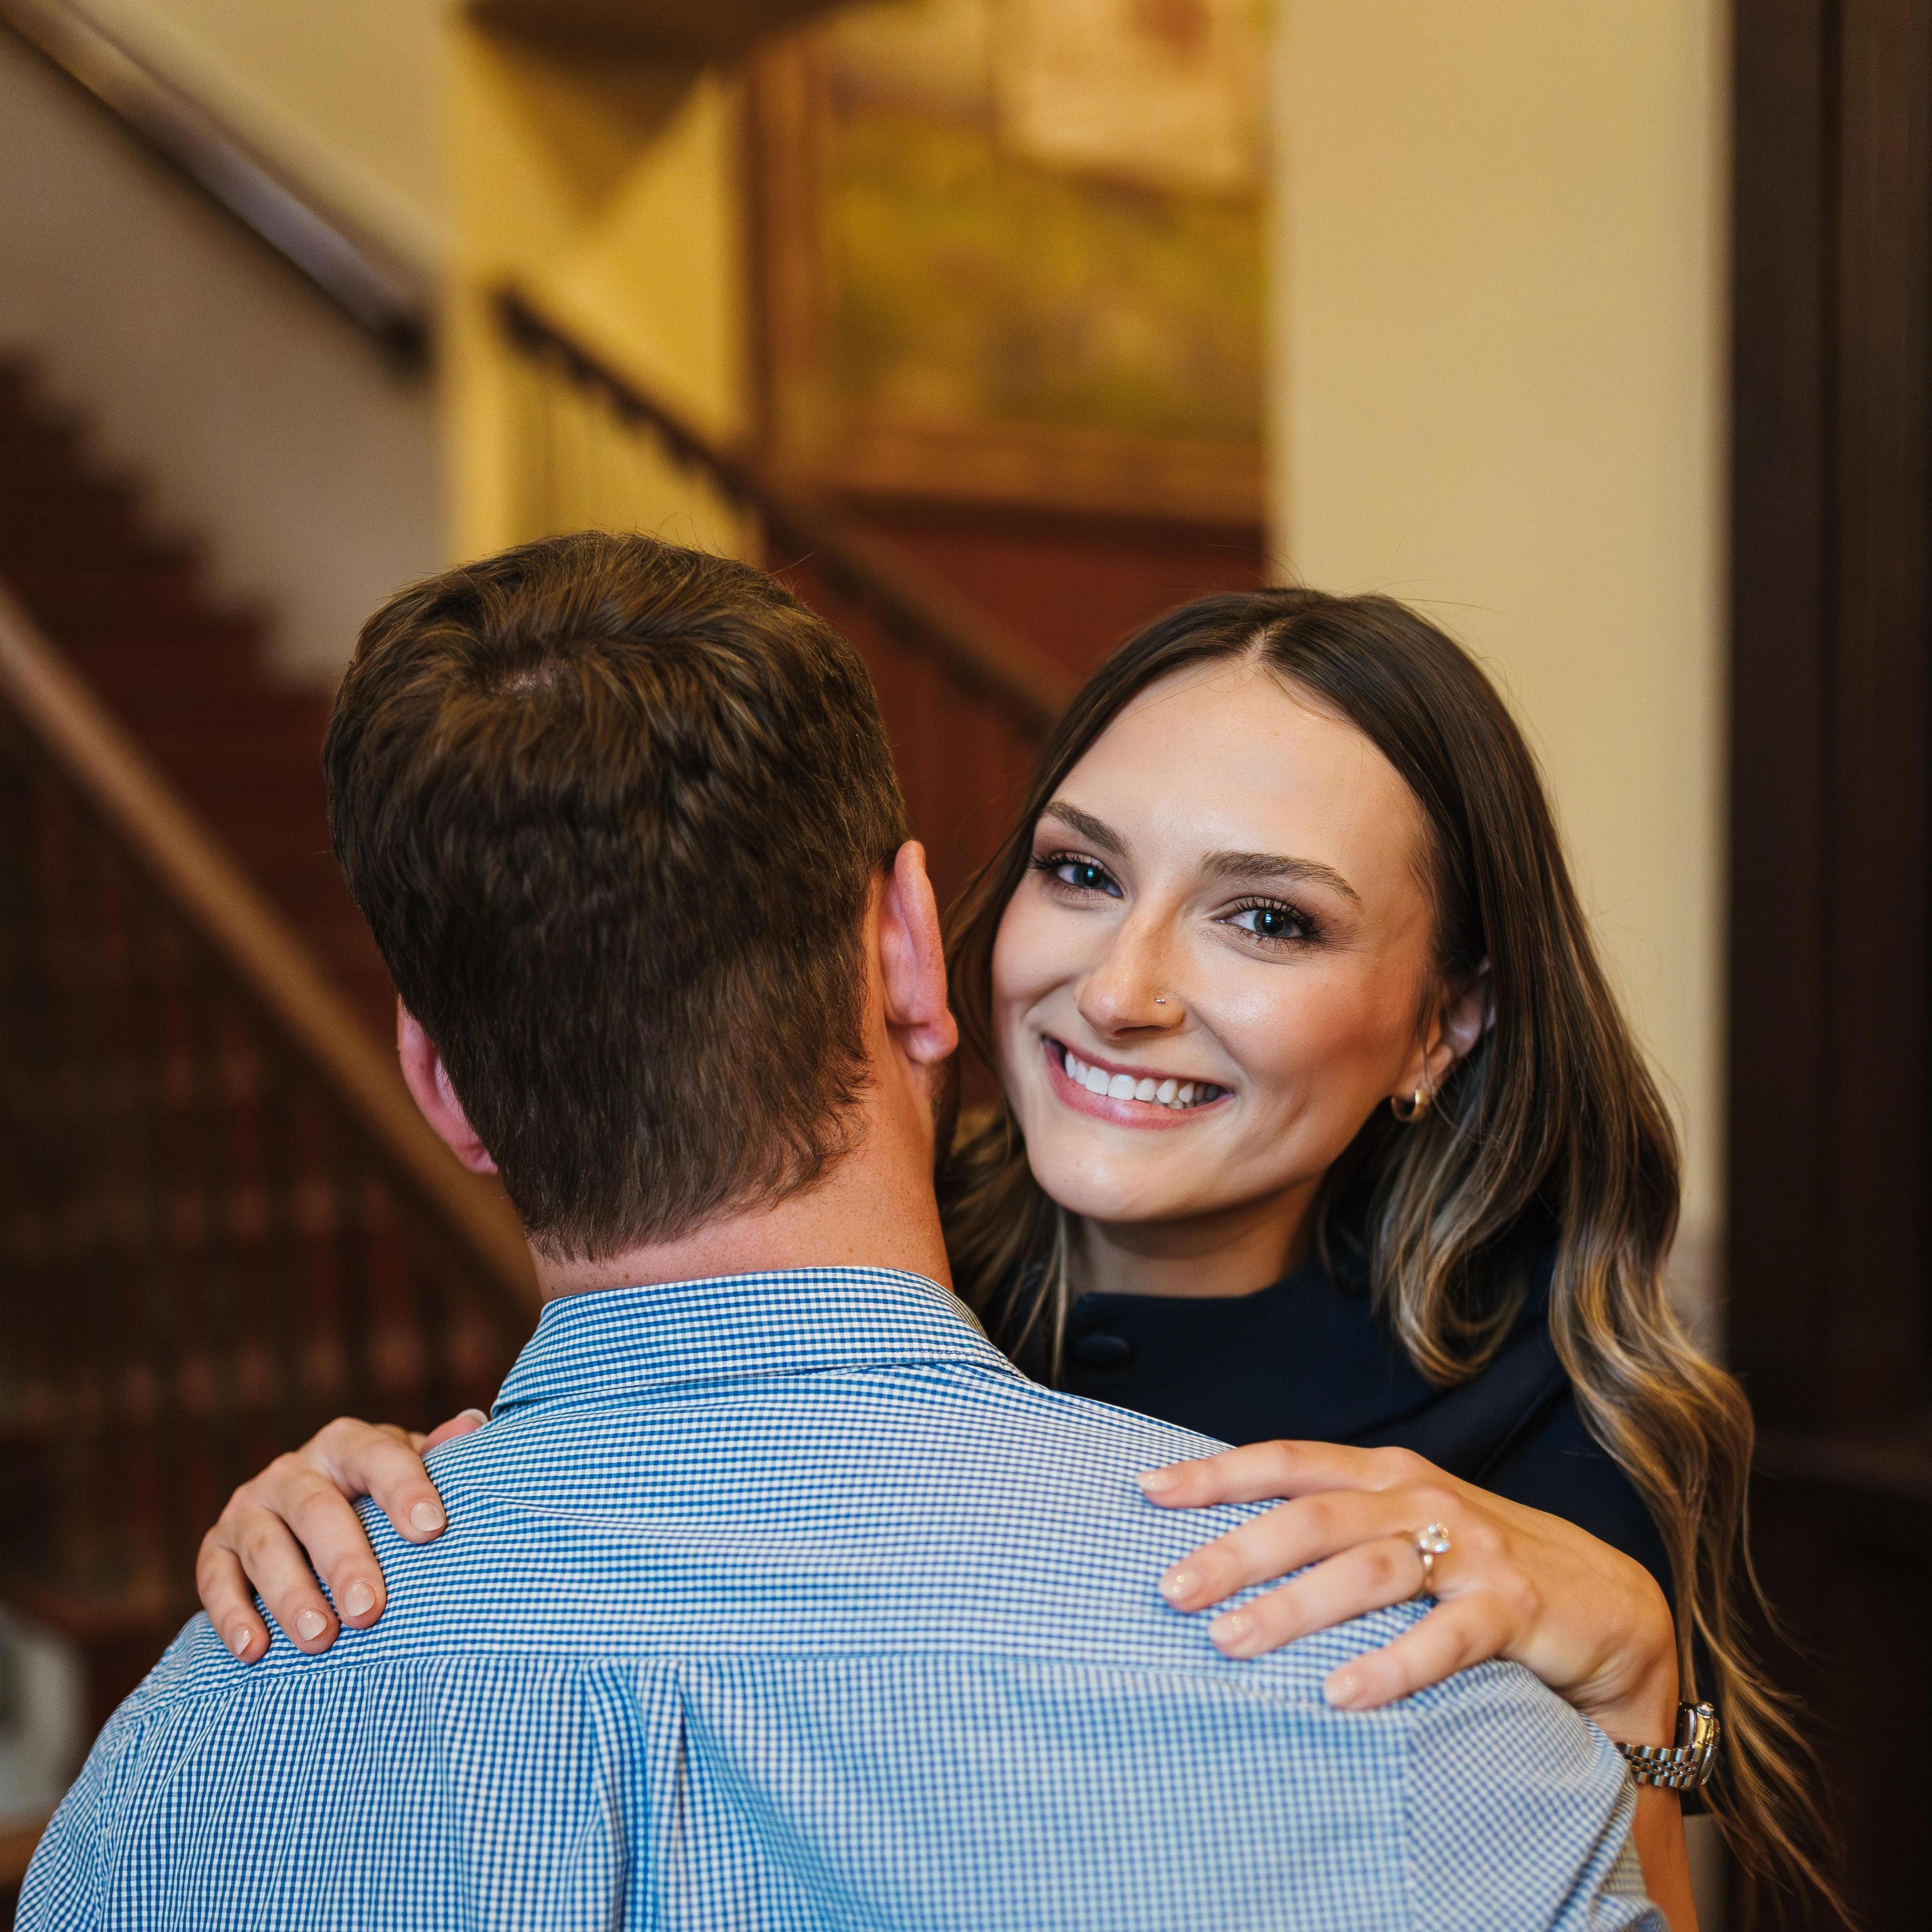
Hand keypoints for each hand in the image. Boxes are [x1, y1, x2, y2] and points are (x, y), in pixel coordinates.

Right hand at [196, 1411, 483, 1661]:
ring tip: (320, 1638)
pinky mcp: (217, 1547)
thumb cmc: (378, 1498)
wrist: (310, 1516)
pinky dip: (232, 1615)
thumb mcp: (408, 1472)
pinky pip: (216, 1578)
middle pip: (318, 1510)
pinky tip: (254, 1650)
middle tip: (370, 1610)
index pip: (377, 1457)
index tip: (431, 1531)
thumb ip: (439, 1456)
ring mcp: (250, 1507)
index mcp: (347, 1444)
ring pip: (267, 1547)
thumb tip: (472, 1424)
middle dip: (344, 1561)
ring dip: (291, 1596)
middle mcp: (294, 1470)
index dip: (404, 1489)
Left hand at [1139, 1440, 1678, 1740]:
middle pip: (1312, 1517)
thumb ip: (1333, 1524)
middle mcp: (1419, 1498)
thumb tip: (1227, 1545)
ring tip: (1230, 1643)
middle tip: (1171, 1591)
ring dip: (1294, 1608)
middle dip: (1236, 1552)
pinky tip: (1340, 1696)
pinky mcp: (1511, 1606)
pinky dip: (1390, 1666)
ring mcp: (1467, 1549)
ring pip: (1366, 1572)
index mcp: (1384, 1473)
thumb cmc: (1476, 1564)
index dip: (1217, 1472)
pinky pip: (1443, 1638)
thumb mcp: (1402, 1526)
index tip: (1148, 1489)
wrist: (1606, 1602)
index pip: (1287, 1460)